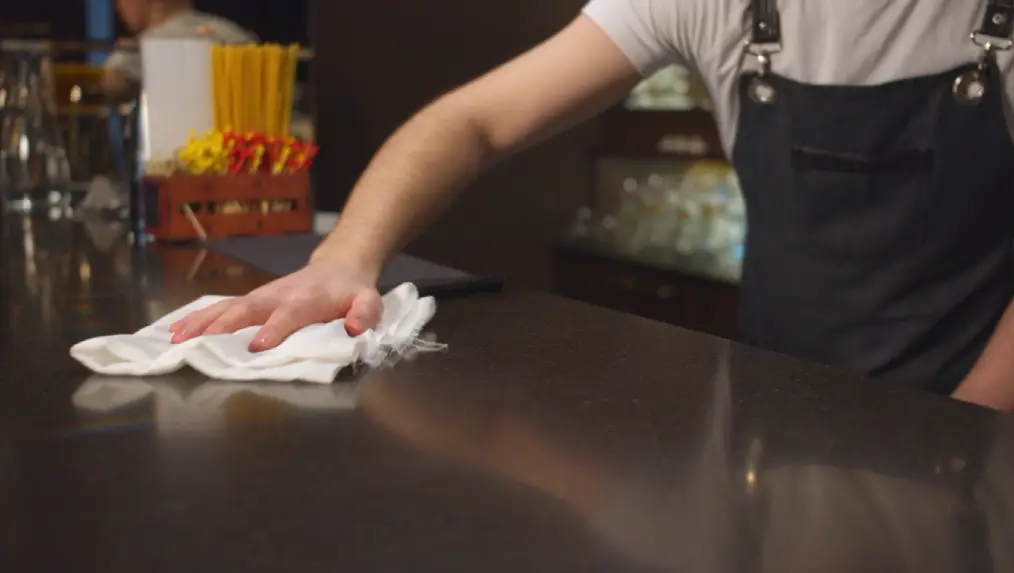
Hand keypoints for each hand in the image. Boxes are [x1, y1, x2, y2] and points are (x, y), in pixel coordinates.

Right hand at [169, 260, 382, 351]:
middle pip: (248, 309)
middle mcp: (278, 295)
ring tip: (176, 339)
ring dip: (201, 323)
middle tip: (198, 344)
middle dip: (223, 327)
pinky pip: (221, 309)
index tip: (257, 346)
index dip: (275, 328)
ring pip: (227, 308)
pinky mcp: (250, 301)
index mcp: (308, 299)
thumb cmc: (351, 292)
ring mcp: (261, 297)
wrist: (337, 267)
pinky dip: (197, 319)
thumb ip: (365, 313)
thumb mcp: (369, 301)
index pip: (290, 313)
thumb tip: (354, 327)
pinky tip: (175, 331)